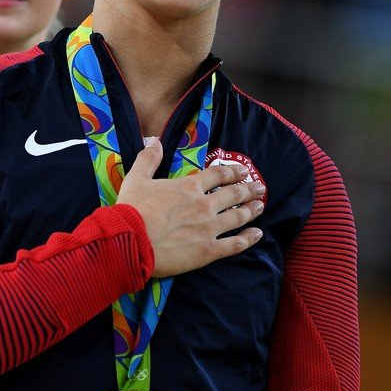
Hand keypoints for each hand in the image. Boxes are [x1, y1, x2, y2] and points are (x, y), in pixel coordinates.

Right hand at [117, 137, 264, 277]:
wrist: (130, 240)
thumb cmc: (132, 209)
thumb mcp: (136, 178)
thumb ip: (148, 159)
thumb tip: (154, 140)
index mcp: (189, 187)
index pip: (218, 175)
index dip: (232, 171)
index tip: (242, 171)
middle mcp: (205, 205)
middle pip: (234, 194)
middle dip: (248, 189)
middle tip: (260, 188)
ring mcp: (209, 228)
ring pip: (239, 217)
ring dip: (252, 210)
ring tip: (260, 206)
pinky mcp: (209, 251)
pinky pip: (236, 244)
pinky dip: (249, 238)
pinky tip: (257, 234)